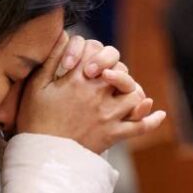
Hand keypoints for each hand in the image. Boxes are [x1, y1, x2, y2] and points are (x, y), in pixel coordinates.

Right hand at [18, 35, 165, 152]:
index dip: (94, 53)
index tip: (86, 63)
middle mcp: (97, 95)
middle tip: (106, 76)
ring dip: (133, 90)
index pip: (96, 53)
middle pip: (121, 71)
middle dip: (116, 70)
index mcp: (77, 80)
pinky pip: (140, 127)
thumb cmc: (34, 119)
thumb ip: (50, 59)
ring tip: (124, 92)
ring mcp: (108, 115)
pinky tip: (158, 113)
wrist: (41, 155)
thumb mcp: (36, 85)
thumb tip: (63, 36)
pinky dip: (152, 119)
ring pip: (134, 95)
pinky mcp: (113, 134)